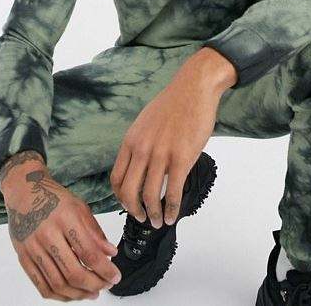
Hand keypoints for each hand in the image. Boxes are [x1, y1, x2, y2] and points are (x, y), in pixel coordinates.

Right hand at [0, 153, 121, 301]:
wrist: (24, 192)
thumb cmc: (54, 198)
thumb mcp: (80, 207)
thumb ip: (95, 232)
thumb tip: (111, 253)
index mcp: (66, 219)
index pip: (89, 252)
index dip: (105, 269)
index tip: (115, 276)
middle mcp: (48, 234)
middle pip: (73, 272)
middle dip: (94, 284)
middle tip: (105, 286)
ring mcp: (33, 248)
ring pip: (57, 283)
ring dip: (78, 293)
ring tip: (91, 293)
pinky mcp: (24, 257)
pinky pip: (41, 284)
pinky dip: (58, 295)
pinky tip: (71, 294)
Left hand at [110, 48, 229, 228]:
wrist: (193, 88)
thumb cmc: (172, 104)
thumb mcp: (146, 122)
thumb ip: (140, 144)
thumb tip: (142, 165)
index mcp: (131, 141)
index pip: (116, 177)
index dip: (120, 196)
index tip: (128, 204)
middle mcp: (142, 149)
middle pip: (129, 191)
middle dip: (134, 210)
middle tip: (143, 218)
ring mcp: (161, 154)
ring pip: (150, 196)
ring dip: (154, 214)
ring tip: (159, 221)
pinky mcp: (182, 158)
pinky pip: (173, 191)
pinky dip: (172, 209)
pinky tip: (174, 215)